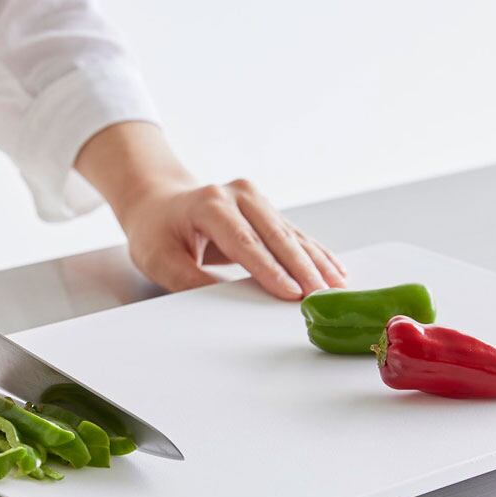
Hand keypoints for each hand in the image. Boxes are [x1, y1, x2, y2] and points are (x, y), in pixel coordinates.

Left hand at [75, 122, 346, 298]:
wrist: (159, 203)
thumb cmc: (156, 232)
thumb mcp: (159, 259)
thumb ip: (189, 280)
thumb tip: (223, 301)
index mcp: (209, 205)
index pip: (245, 242)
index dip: (270, 270)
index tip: (291, 293)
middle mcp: (237, 195)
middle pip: (275, 236)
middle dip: (302, 269)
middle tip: (323, 295)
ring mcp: (254, 198)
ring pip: (291, 234)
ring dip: (316, 262)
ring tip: (339, 286)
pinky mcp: (265, 208)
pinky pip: (294, 233)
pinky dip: (315, 253)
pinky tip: (334, 269)